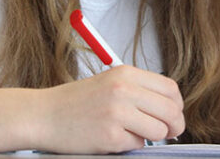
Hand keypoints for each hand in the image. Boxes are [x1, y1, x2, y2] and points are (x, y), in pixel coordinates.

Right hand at [31, 65, 184, 153]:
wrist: (43, 115)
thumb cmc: (76, 102)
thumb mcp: (110, 82)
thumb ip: (139, 91)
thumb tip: (170, 109)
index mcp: (126, 73)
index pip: (170, 88)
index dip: (177, 105)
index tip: (173, 114)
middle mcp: (124, 90)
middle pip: (170, 110)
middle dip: (175, 125)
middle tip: (170, 132)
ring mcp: (117, 113)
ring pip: (158, 131)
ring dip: (151, 137)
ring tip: (132, 133)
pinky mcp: (110, 136)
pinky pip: (136, 145)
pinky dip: (129, 145)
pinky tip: (111, 137)